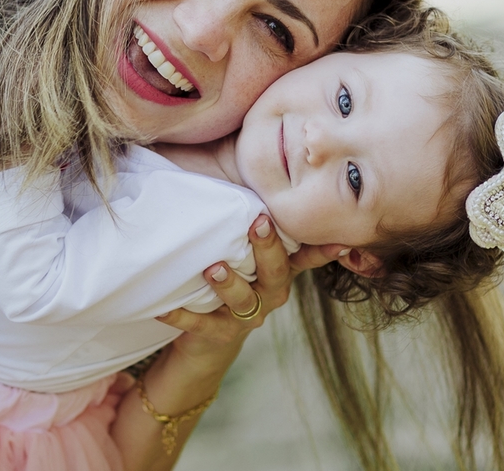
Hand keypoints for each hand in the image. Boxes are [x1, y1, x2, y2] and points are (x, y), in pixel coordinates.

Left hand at [156, 214, 347, 360]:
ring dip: (229, 284)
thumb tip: (247, 166)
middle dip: (268, 248)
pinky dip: (184, 316)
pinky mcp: (220, 333)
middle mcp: (271, 292)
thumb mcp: (247, 249)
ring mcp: (248, 315)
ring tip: (212, 269)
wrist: (209, 337)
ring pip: (244, 300)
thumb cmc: (232, 275)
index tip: (338, 240)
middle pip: (275, 272)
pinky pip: (203, 325)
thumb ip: (256, 219)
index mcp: (279, 269)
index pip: (306, 256)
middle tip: (257, 225)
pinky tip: (165, 308)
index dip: (322, 250)